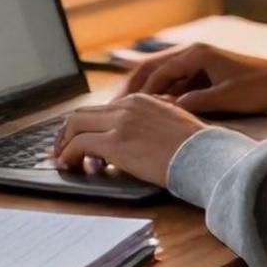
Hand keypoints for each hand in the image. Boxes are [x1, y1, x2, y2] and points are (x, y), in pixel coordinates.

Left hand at [52, 94, 207, 186]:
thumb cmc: (194, 146)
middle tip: (61, 151)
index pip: (100, 109)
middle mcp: (127, 106)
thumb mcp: (170, 122)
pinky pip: (78, 145)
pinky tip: (70, 167)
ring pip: (74, 126)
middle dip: (66, 134)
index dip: (84, 127)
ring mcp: (120, 122)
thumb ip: (148, 123)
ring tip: (63, 162)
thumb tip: (131, 138)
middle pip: (81, 114)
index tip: (78, 142)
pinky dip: (68, 156)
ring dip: (63, 145)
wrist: (205, 155)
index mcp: (139, 100)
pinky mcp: (115, 143)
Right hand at [118, 43, 266, 114]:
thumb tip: (164, 110)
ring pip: (160, 77)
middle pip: (152, 69)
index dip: (138, 91)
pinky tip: (150, 111)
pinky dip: (159, 95)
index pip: (156, 71)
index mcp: (196, 53)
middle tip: (111, 109)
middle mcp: (192, 54)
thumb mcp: (226, 97)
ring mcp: (196, 63)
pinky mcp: (201, 74)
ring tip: (123, 112)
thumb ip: (194, 102)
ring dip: (143, 92)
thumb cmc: (258, 87)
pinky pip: (173, 83)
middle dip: (131, 88)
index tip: (120, 110)